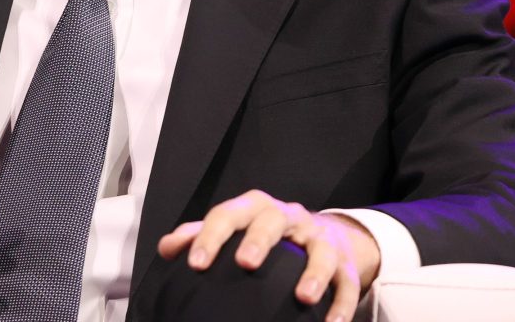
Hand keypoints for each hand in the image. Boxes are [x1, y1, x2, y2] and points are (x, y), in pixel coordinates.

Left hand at [158, 189, 379, 321]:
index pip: (229, 214)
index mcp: (256, 208)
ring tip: (304, 297)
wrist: (324, 234)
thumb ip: (198, 236)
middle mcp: (289, 217)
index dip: (211, 235)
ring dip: (314, 274)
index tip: (196, 263)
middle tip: (245, 263)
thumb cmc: (267, 235)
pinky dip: (343, 305)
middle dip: (259, 240)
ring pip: (321, 251)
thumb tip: (166, 249)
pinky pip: (348, 284)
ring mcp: (319, 239)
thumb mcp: (236, 227)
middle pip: (273, 220)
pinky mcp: (345, 264)